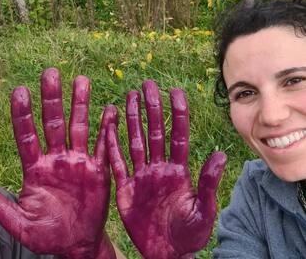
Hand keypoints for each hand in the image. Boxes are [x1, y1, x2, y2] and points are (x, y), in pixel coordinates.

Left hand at [0, 68, 116, 257]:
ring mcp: (77, 162)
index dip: (23, 114)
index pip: (26, 136)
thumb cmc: (46, 234)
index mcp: (35, 168)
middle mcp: (55, 159)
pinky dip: (107, 128)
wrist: (75, 244)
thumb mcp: (18, 222)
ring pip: (78, 127)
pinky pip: (102, 146)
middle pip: (53, 123)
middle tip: (50, 73)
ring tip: (81, 80)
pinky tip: (109, 109)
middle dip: (52, 99)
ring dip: (80, 104)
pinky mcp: (97, 170)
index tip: (19, 91)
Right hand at [107, 80, 225, 258]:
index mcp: (179, 171)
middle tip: (146, 84)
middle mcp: (158, 168)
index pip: (178, 136)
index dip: (177, 114)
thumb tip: (220, 154)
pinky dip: (111, 145)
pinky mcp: (125, 188)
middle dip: (151, 107)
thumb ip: (208, 182)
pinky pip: (117, 163)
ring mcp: (141, 176)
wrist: (167, 253)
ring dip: (131, 119)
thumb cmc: (189, 235)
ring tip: (127, 97)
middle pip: (154, 132)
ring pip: (134, 141)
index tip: (175, 91)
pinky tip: (107, 127)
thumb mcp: (203, 210)